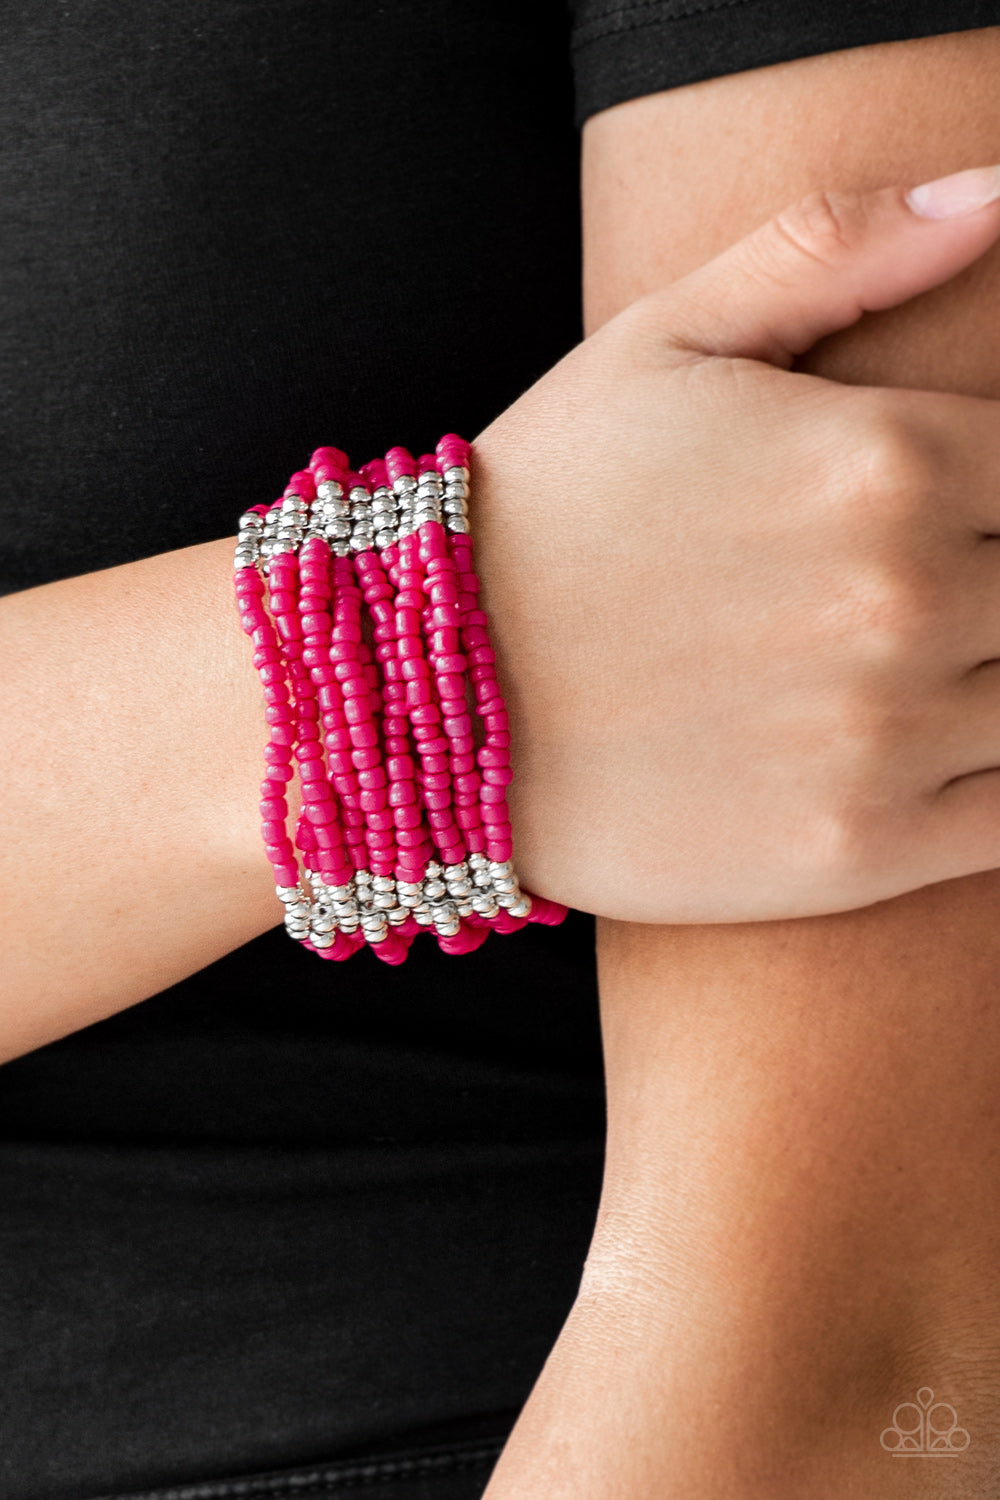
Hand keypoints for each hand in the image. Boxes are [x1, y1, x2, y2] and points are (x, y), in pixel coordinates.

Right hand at [471, 166, 999, 920]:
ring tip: (920, 668)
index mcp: (886, 455)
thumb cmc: (544, 510)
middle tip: (934, 593)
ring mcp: (886, 737)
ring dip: (999, 681)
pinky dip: (994, 781)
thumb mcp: (662, 337)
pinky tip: (931, 753)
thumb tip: (999, 189)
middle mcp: (905, 596)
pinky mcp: (857, 853)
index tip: (962, 516)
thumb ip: (836, 248)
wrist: (419, 698)